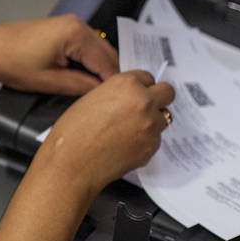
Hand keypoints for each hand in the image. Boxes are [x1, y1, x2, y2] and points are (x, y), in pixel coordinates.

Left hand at [0, 15, 118, 94]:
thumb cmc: (10, 61)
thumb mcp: (49, 81)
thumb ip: (81, 86)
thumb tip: (101, 91)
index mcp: (75, 34)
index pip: (106, 62)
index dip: (112, 83)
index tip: (117, 99)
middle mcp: (76, 24)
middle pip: (106, 53)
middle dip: (108, 74)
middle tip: (109, 98)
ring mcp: (70, 24)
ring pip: (97, 49)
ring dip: (98, 68)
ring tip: (95, 90)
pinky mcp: (63, 28)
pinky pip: (85, 46)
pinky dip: (88, 61)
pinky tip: (83, 76)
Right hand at [33, 70, 174, 197]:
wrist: (71, 163)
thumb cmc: (72, 134)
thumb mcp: (90, 100)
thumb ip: (115, 95)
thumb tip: (127, 99)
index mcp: (125, 84)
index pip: (148, 77)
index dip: (141, 87)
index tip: (139, 93)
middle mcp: (143, 101)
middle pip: (168, 92)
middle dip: (158, 99)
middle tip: (145, 108)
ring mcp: (150, 125)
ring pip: (163, 118)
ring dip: (151, 123)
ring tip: (127, 132)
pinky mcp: (152, 146)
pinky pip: (155, 140)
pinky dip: (143, 142)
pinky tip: (123, 146)